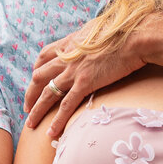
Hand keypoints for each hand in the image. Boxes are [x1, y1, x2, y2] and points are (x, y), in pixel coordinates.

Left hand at [24, 23, 148, 137]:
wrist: (134, 36)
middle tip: (28, 107)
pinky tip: (51, 133)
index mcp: (69, 43)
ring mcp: (74, 71)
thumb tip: (95, 43)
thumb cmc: (124, 32)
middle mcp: (66, 57)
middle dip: (31, 93)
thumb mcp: (100, 30)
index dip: (37, 69)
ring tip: (31, 124)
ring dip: (36, 110)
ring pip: (47, 94)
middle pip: (39, 77)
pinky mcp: (85, 83)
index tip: (35, 80)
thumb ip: (91, 40)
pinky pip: (66, 105)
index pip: (44, 56)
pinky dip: (57, 120)